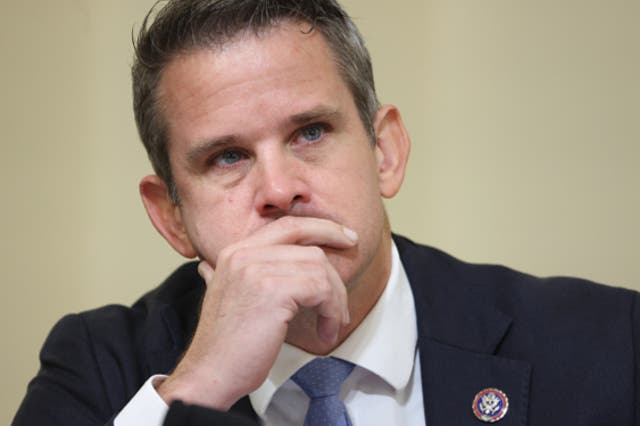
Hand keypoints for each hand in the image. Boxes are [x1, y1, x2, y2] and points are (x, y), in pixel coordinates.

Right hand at [157, 216, 356, 409]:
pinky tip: (325, 332)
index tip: (344, 237)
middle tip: (347, 292)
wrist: (210, 373)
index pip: (288, 225)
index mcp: (235, 251)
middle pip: (309, 246)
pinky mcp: (274, 290)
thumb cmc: (226, 345)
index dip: (322, 228)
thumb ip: (245, 273)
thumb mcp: (232, 295)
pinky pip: (321, 290)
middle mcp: (244, 254)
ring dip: (335, 300)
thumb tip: (268, 266)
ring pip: (319, 269)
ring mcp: (257, 269)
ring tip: (332, 323)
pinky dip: (331, 311)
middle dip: (336, 269)